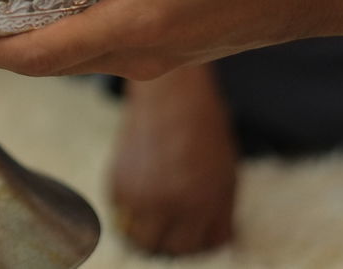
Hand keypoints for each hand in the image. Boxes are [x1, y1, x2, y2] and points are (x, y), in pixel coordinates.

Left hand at [0, 0, 342, 78]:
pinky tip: (44, 3)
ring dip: (22, 42)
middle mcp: (136, 53)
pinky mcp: (166, 48)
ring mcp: (153, 57)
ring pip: (70, 56)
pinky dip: (59, 32)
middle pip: (44, 62)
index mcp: (133, 26)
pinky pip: (97, 46)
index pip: (35, 55)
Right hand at [110, 67, 236, 255]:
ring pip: (136, 235)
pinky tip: (143, 189)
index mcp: (201, 203)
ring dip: (146, 229)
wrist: (170, 93)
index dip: (193, 245)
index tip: (192, 235)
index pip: (192, 248)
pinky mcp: (116, 179)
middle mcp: (167, 203)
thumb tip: (213, 246)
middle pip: (160, 247)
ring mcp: (138, 193)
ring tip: (156, 212)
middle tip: (173, 228)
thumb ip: (219, 217)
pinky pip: (119, 212)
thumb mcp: (226, 177)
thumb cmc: (205, 131)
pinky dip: (129, 209)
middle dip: (168, 242)